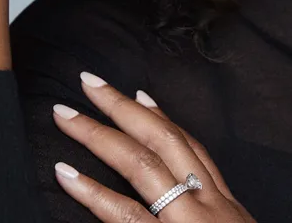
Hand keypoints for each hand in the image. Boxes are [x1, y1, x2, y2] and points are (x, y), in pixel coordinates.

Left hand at [51, 71, 256, 221]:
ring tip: (67, 116)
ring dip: (100, 136)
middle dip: (124, 109)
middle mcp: (209, 207)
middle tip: (91, 82)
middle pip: (165, 143)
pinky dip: (93, 194)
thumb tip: (186, 206)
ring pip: (142, 167)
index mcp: (225, 207)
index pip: (193, 149)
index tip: (140, 94)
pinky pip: (124, 217)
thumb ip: (214, 218)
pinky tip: (66, 176)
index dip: (165, 119)